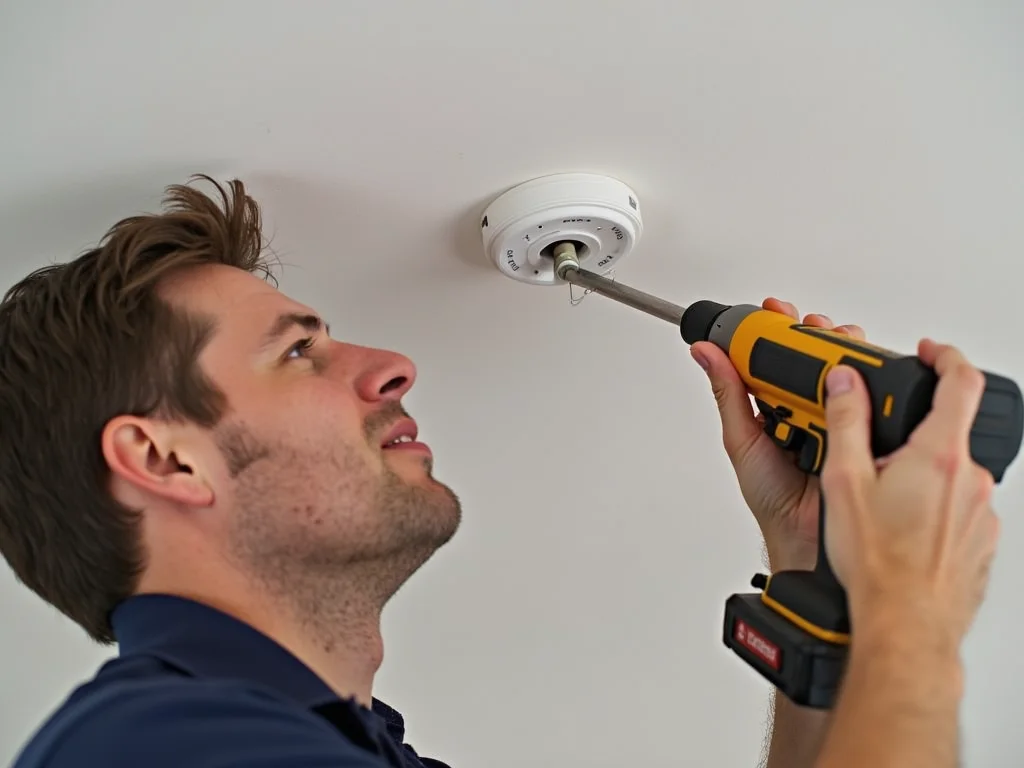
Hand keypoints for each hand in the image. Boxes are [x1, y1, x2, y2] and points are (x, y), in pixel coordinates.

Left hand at [689, 298, 864, 569]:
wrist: (806, 539)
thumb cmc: (772, 498)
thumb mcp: (742, 440)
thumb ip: (728, 395)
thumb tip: (705, 354)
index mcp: (777, 404)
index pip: (781, 356)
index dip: (779, 328)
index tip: (774, 310)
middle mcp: (811, 407)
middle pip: (822, 355)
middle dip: (822, 333)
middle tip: (814, 326)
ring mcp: (842, 418)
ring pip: (852, 372)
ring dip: (850, 354)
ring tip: (839, 350)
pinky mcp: (867, 432)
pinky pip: (875, 402)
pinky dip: (874, 386)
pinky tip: (863, 382)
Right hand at [820, 340, 998, 648]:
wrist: (905, 626)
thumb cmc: (877, 566)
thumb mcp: (843, 482)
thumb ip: (846, 422)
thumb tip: (845, 384)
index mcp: (940, 456)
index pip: (960, 382)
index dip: (944, 356)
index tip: (927, 351)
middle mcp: (971, 480)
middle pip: (947, 432)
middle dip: (911, 433)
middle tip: (878, 453)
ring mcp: (981, 513)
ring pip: (950, 475)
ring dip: (919, 477)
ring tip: (881, 506)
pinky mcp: (981, 541)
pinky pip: (957, 509)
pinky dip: (930, 510)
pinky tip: (899, 533)